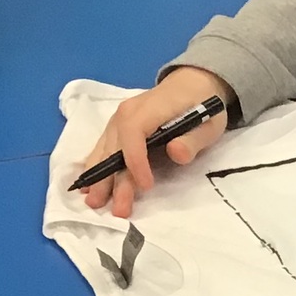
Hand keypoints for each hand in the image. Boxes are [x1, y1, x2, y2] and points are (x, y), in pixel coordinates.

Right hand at [80, 66, 234, 217]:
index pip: (133, 134)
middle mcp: (125, 113)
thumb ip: (192, 140)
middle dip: (114, 180)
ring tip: (94, 203)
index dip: (136, 161)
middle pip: (115, 148)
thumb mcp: (208, 123)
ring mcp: (118, 121)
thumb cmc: (200, 105)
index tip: (146, 186)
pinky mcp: (117, 129)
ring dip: (100, 178)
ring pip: (105, 151)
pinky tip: (87, 185)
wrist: (191, 85)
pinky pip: (103, 148)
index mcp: (148, 108)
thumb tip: (176, 152)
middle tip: (116, 210)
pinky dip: (96, 167)